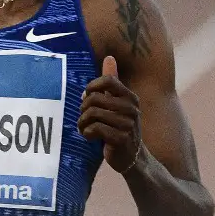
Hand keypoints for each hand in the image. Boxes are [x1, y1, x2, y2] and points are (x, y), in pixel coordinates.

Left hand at [78, 55, 142, 173]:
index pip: (107, 80)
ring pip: (92, 114)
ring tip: (85, 128)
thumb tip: (109, 57)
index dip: (91, 87)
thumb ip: (112, 83)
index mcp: (130, 97)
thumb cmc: (120, 128)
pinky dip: (86, 133)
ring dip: (82, 122)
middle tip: (84, 118)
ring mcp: (128, 124)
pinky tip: (89, 137)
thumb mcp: (117, 104)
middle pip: (94, 98)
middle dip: (83, 109)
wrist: (132, 158)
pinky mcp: (121, 139)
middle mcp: (131, 108)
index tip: (87, 97)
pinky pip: (95, 128)